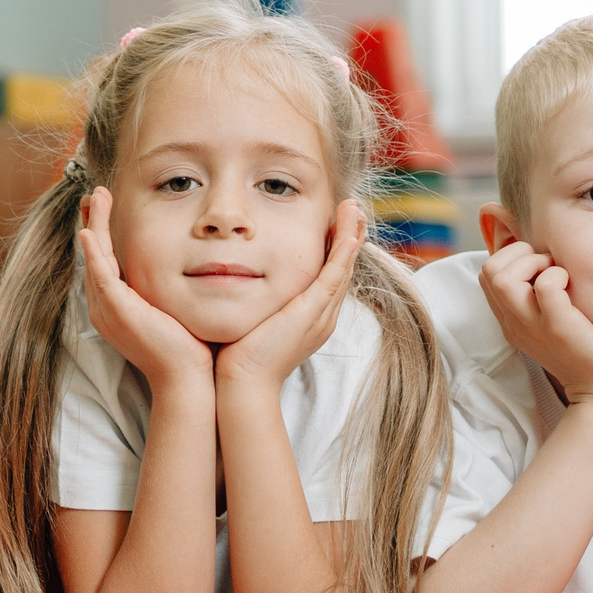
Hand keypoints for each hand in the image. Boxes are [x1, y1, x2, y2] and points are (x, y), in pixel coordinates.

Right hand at [77, 188, 212, 393]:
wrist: (187, 378)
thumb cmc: (188, 348)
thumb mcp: (173, 309)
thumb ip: (169, 287)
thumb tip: (187, 265)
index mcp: (116, 308)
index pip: (103, 263)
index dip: (101, 234)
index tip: (104, 207)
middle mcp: (105, 309)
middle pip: (93, 257)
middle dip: (92, 223)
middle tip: (95, 195)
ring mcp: (108, 311)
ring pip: (94, 259)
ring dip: (92, 226)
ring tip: (96, 198)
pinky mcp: (117, 310)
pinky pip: (100, 275)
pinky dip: (93, 252)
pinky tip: (89, 232)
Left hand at [215, 199, 363, 397]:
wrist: (243, 382)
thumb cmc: (238, 355)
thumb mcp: (252, 319)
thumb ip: (254, 300)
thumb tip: (238, 281)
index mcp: (310, 318)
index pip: (327, 276)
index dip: (334, 249)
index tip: (333, 224)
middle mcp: (321, 316)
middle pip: (342, 270)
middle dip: (348, 238)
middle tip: (352, 211)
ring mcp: (320, 314)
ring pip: (343, 268)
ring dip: (351, 236)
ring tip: (354, 210)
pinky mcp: (313, 311)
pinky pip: (335, 276)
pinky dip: (344, 251)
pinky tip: (349, 231)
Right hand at [479, 240, 592, 409]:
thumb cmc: (590, 349)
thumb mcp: (553, 321)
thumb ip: (542, 296)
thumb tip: (549, 257)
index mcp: (511, 319)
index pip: (487, 274)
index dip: (512, 257)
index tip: (543, 267)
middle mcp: (514, 322)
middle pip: (487, 270)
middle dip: (519, 254)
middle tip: (550, 267)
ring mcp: (533, 326)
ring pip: (501, 278)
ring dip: (532, 262)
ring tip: (558, 274)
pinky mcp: (559, 328)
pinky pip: (544, 286)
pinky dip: (558, 275)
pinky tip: (573, 287)